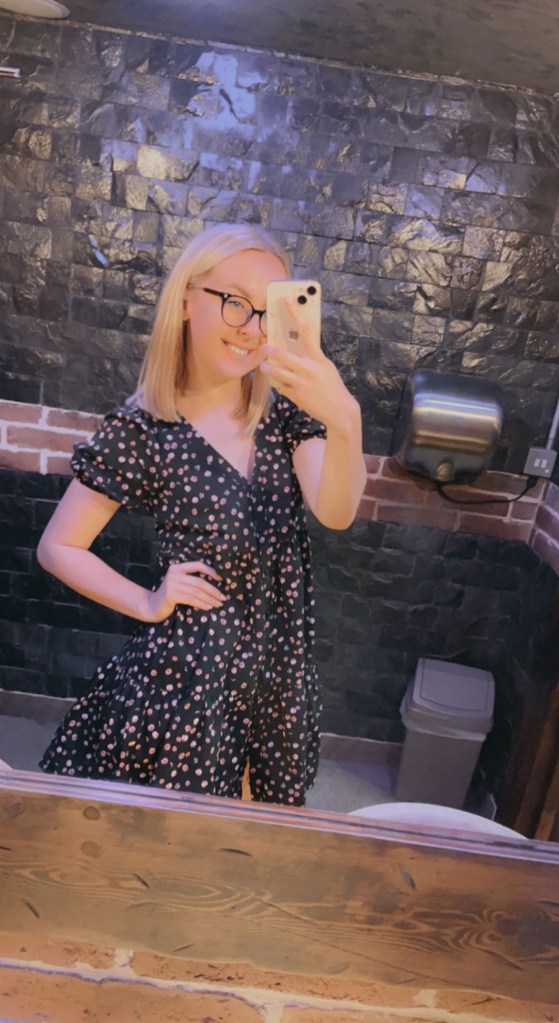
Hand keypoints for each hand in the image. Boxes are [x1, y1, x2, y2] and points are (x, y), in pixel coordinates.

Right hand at [142, 561, 225, 621]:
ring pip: (196, 592)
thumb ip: (191, 580)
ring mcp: (172, 584)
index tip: (221, 579)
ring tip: (217, 604)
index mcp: (178, 567)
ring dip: (209, 599)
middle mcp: (174, 573)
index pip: (198, 565)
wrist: (152, 606)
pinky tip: (208, 607)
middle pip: (199, 581)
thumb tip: (215, 582)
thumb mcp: (180, 583)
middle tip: (222, 597)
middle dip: (213, 590)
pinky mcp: (171, 595)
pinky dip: (201, 603)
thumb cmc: (170, 595)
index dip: (211, 571)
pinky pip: (191, 599)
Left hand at [259, 299, 358, 429]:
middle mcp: (309, 369)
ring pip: (277, 372)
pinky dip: (282, 386)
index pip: (306, 331)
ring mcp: (302, 383)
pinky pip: (282, 388)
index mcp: (319, 359)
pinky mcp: (296, 396)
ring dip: (268, 369)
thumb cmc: (332, 387)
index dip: (296, 314)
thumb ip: (312, 359)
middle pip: (284, 355)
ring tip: (264, 367)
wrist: (340, 411)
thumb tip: (297, 350)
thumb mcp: (326, 368)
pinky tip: (285, 387)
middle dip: (270, 350)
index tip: (287, 301)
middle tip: (263, 347)